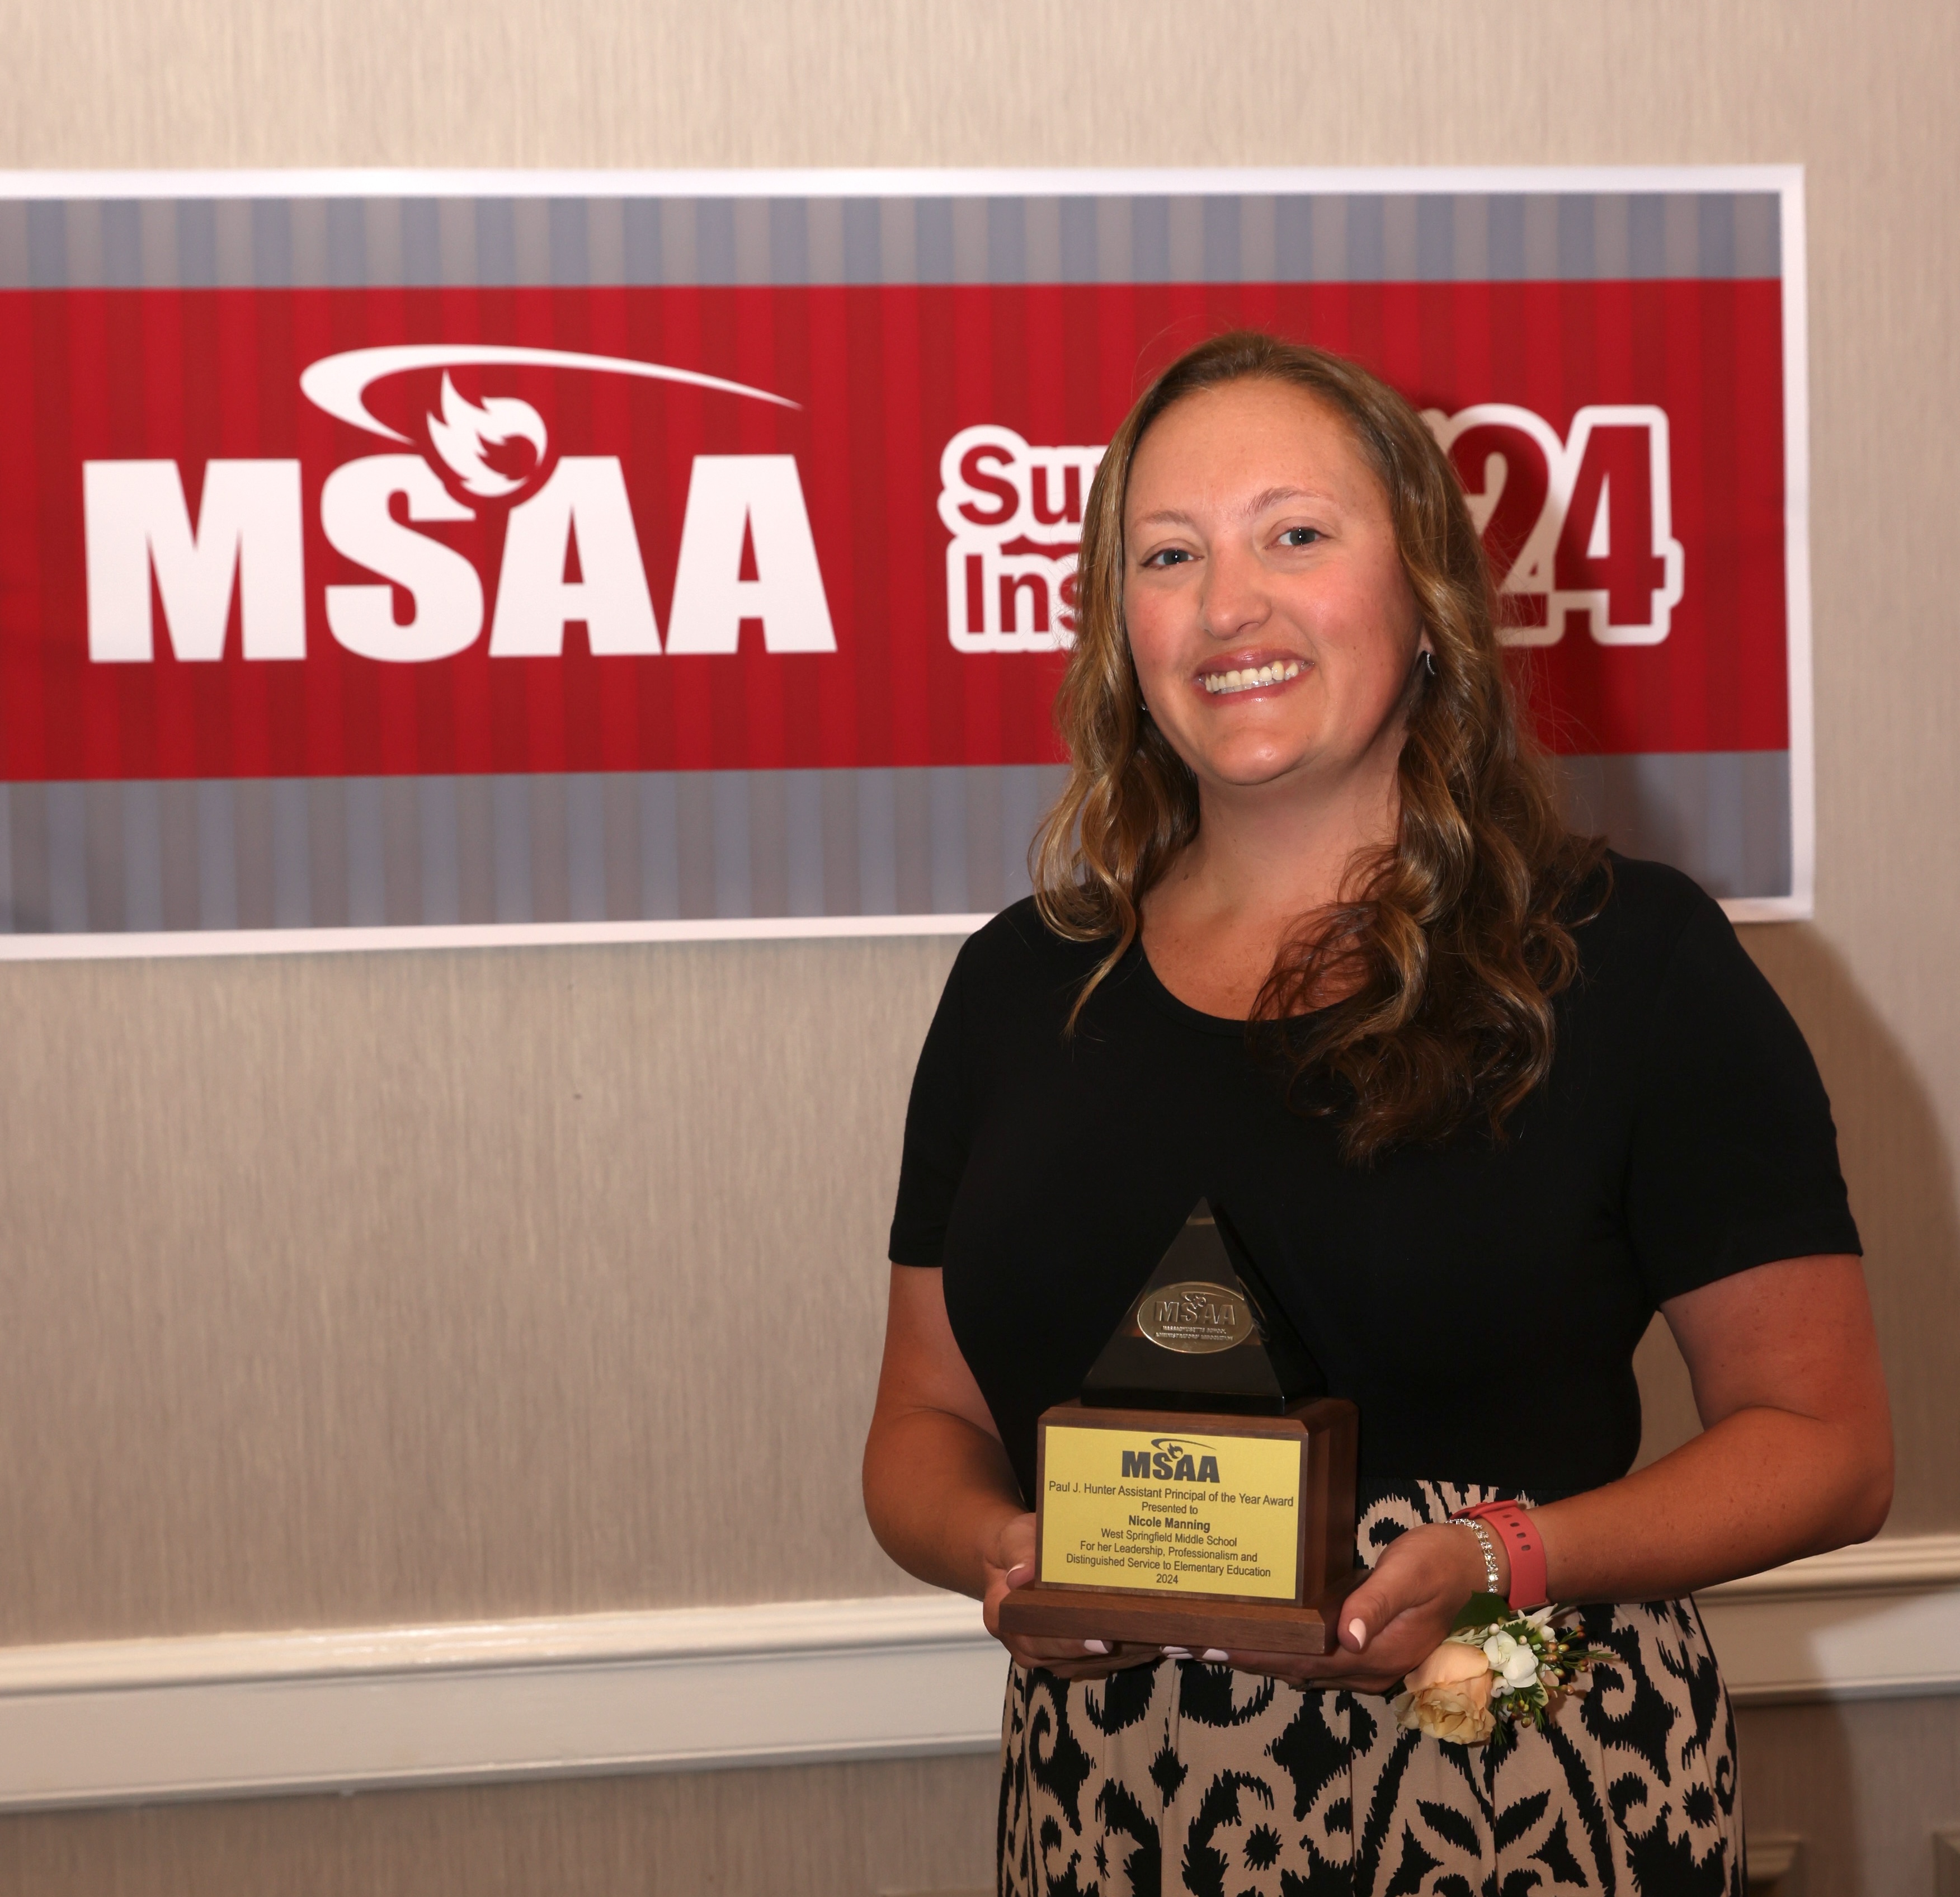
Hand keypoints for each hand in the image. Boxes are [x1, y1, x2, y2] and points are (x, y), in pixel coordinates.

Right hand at [980, 1511, 1152, 1679]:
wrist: (1021, 1555)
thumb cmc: (1019, 1545)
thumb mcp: (1014, 1538)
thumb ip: (1019, 1553)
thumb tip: (1019, 1574)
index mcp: (1006, 1620)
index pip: (1037, 1639)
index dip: (1071, 1644)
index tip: (1103, 1642)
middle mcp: (1029, 1645)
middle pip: (1074, 1658)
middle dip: (1114, 1650)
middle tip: (1150, 1638)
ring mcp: (1055, 1655)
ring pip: (1095, 1663)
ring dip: (1129, 1654)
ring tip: (1164, 1639)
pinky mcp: (1078, 1656)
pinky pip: (1106, 1661)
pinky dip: (1134, 1652)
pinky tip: (1162, 1641)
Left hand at [1218, 1522, 1493, 1692]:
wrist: (1477, 1565)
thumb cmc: (1439, 1563)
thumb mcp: (1409, 1575)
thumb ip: (1376, 1603)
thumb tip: (1346, 1634)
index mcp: (1375, 1655)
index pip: (1300, 1661)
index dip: (1254, 1656)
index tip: (1208, 1647)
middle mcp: (1369, 1668)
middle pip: (1294, 1670)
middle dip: (1243, 1658)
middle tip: (1188, 1643)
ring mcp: (1370, 1662)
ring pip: (1303, 1667)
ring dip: (1260, 1657)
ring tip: (1212, 1642)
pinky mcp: (1370, 1647)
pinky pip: (1317, 1657)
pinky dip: (1285, 1650)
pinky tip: (1263, 1636)